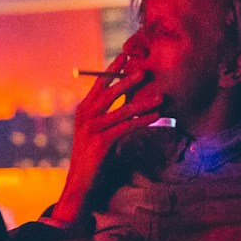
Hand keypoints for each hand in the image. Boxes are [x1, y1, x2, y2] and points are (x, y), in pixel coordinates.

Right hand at [54, 49, 159, 225]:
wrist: (80, 184)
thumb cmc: (91, 158)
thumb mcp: (96, 132)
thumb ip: (106, 116)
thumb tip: (127, 102)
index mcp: (83, 110)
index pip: (99, 84)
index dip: (112, 69)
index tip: (125, 55)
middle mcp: (85, 116)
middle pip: (109, 92)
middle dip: (128, 80)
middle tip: (145, 70)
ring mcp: (92, 128)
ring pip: (122, 110)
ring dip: (143, 102)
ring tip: (160, 97)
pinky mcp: (101, 142)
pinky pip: (126, 127)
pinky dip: (143, 121)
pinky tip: (156, 117)